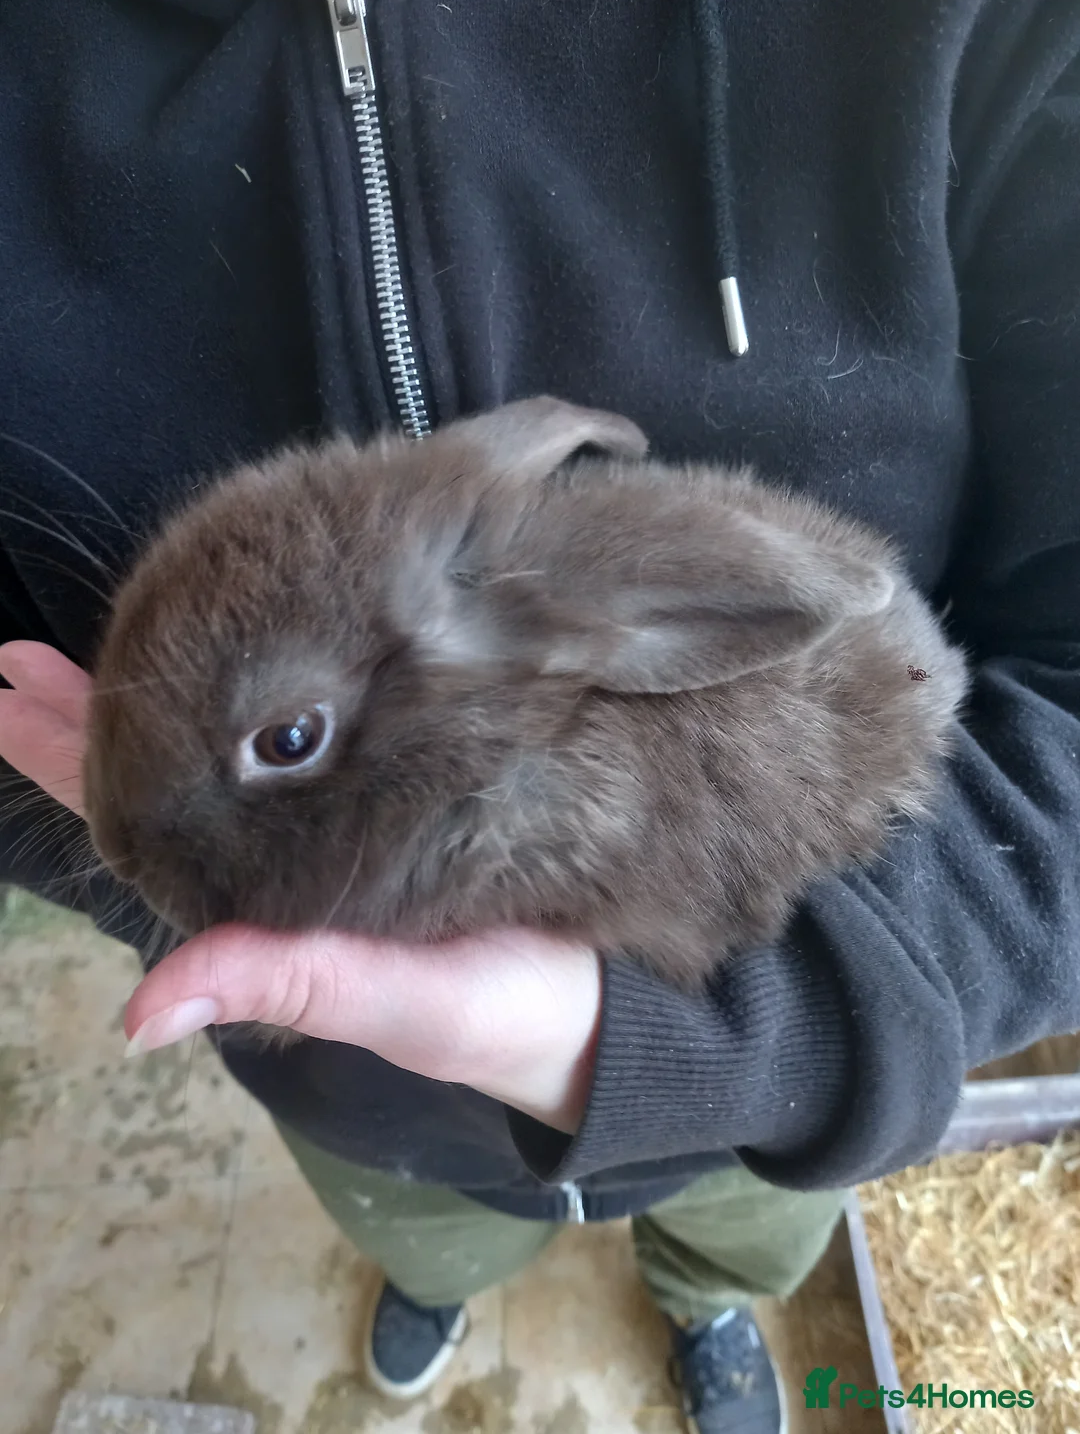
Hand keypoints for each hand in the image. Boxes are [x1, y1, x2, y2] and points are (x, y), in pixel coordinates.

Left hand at [0, 641, 601, 1132]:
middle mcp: (292, 860)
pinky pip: (313, 739)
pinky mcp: (404, 796)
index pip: (143, 828)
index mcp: (269, 904)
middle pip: (168, 783)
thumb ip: (288, 984)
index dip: (74, 763)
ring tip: (96, 644)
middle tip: (20, 657)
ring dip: (162, 701)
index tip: (11, 689)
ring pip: (232, 754)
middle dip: (94, 720)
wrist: (610, 997)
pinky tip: (246, 658)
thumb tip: (140, 1016)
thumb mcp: (395, 1002)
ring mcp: (345, 827)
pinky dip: (267, 695)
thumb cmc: (504, 1010)